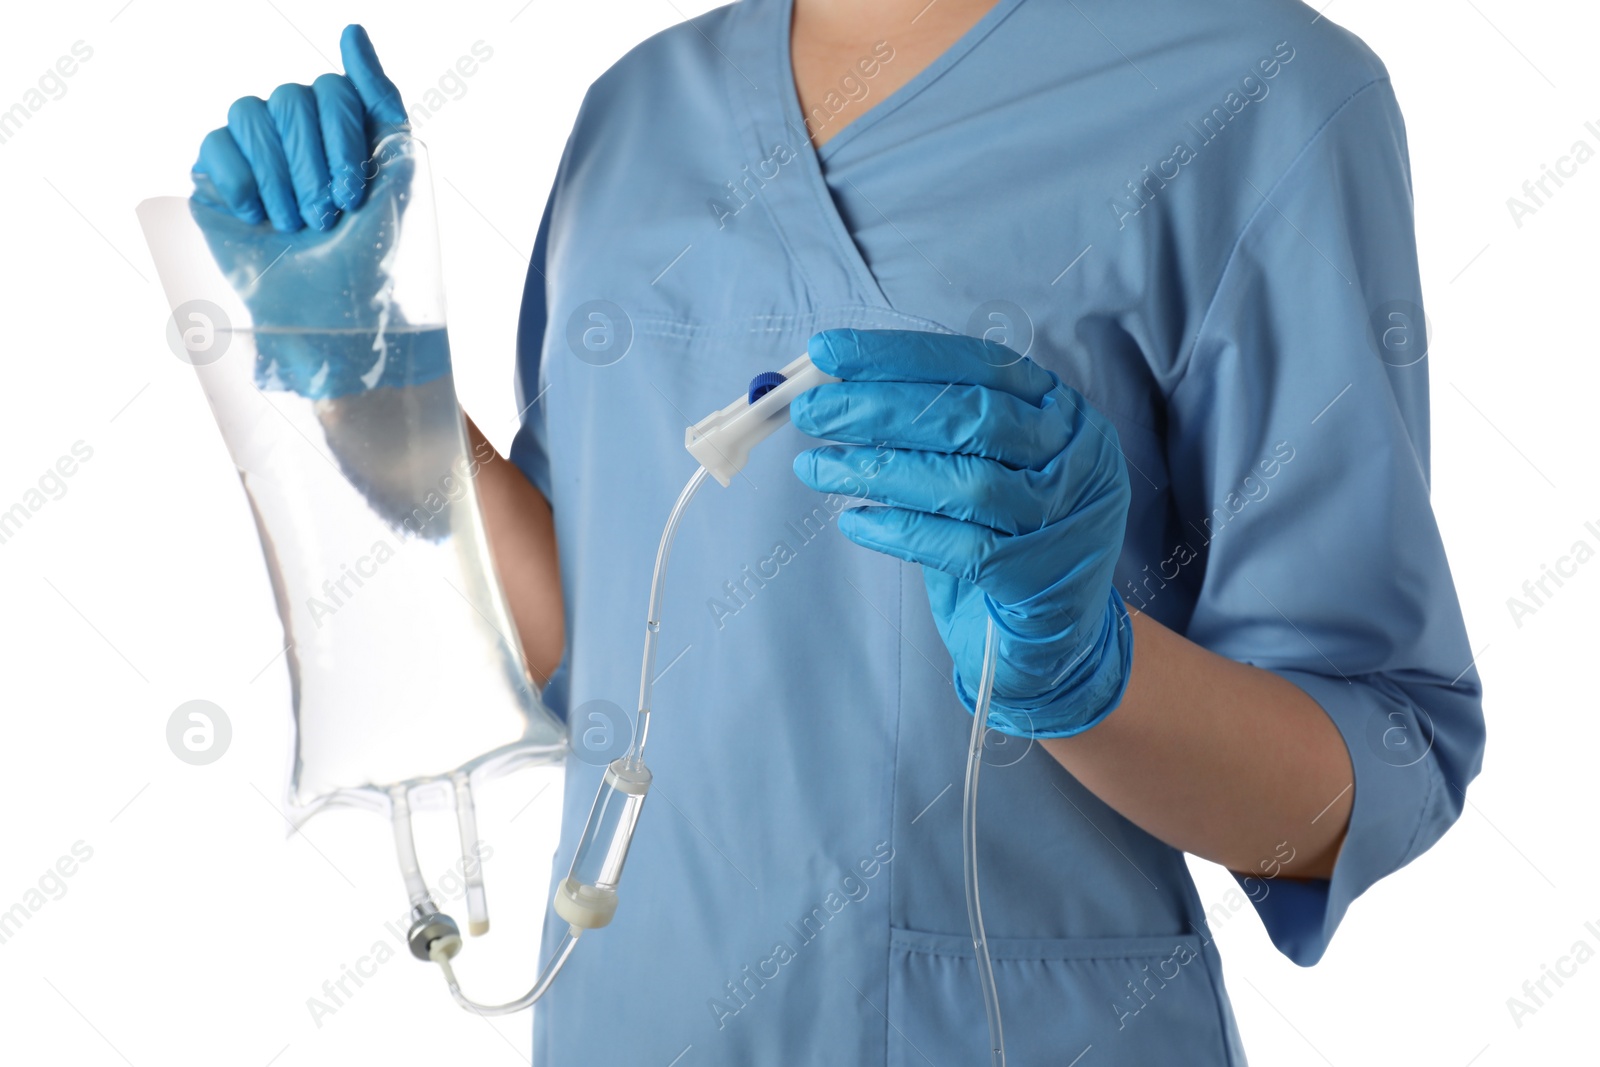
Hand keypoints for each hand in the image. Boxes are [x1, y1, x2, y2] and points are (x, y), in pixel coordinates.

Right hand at [192, 24, 406, 231]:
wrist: (329, 311)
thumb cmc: (369, 250)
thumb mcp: (397, 173)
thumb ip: (380, 100)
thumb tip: (351, 30)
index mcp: (341, 124)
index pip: (334, 89)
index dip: (344, 141)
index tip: (353, 196)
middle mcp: (296, 128)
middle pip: (293, 98)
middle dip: (314, 167)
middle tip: (325, 219)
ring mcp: (254, 148)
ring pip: (250, 113)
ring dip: (280, 179)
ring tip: (295, 224)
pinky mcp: (217, 174)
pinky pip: (215, 143)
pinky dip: (240, 183)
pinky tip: (257, 219)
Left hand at [790, 329, 1134, 737]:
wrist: (1055, 638)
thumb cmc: (1006, 537)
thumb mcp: (985, 466)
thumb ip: (933, 427)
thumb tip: (839, 389)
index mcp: (1061, 413)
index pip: (979, 364)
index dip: (899, 356)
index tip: (829, 353)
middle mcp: (1076, 458)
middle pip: (971, 417)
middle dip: (880, 408)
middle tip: (812, 410)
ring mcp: (1065, 519)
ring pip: (966, 482)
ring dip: (880, 470)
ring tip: (817, 468)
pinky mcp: (1040, 579)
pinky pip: (960, 548)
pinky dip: (901, 531)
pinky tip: (856, 523)